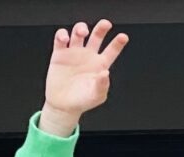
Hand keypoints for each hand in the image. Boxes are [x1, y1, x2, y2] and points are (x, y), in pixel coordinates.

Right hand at [40, 19, 128, 135]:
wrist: (63, 105)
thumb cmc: (82, 101)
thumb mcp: (97, 96)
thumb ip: (102, 85)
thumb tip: (105, 73)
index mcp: (100, 65)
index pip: (111, 51)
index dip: (117, 43)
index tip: (123, 37)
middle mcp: (88, 56)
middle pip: (96, 37)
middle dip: (101, 28)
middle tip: (106, 24)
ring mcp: (74, 53)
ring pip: (78, 34)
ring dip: (81, 28)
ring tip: (83, 32)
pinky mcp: (60, 54)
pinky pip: (61, 40)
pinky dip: (62, 35)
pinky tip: (65, 38)